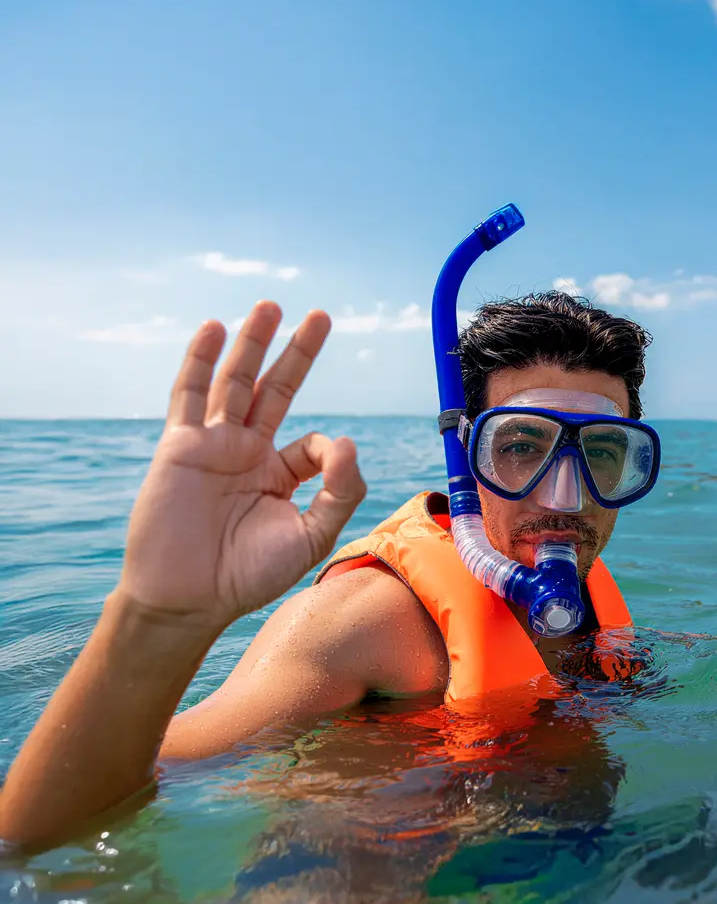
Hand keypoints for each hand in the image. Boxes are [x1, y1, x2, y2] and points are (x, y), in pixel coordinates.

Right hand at [117, 302, 365, 630]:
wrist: (187, 599)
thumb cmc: (248, 576)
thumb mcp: (310, 536)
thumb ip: (339, 491)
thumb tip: (349, 440)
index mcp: (280, 476)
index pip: (311, 443)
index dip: (329, 449)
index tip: (334, 462)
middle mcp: (248, 453)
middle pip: (276, 390)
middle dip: (297, 353)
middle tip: (321, 316)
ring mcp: (213, 445)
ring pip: (235, 382)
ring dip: (252, 343)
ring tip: (270, 305)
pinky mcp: (181, 446)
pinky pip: (188, 396)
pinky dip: (199, 361)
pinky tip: (213, 329)